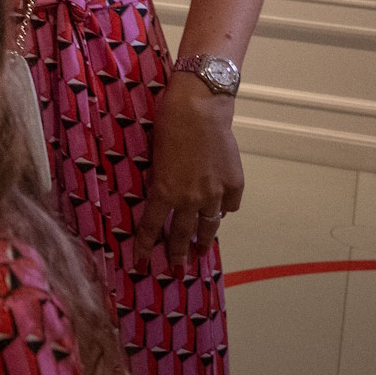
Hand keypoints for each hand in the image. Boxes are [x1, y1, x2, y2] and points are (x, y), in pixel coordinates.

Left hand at [135, 73, 244, 267]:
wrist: (200, 107)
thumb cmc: (169, 123)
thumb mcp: (155, 155)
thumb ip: (161, 180)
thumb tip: (164, 195)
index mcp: (164, 191)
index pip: (150, 226)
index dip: (145, 246)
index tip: (141, 262)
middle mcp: (190, 198)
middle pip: (182, 233)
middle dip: (178, 253)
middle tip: (177, 267)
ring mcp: (215, 193)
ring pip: (209, 225)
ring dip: (204, 240)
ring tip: (201, 250)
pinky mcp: (234, 183)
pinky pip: (230, 205)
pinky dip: (224, 208)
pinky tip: (221, 209)